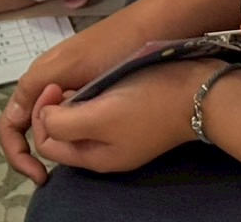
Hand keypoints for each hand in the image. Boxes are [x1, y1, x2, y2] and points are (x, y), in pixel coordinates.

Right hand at [0, 6, 163, 182]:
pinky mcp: (91, 82)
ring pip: (52, 119)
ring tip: (84, 149)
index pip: (10, 124)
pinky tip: (96, 132)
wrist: (156, 25)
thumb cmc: (114, 46)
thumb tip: (18, 118)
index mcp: (38, 78)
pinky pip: (73, 111)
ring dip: (60, 137)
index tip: (40, 175)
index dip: (17, 154)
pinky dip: (77, 127)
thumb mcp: (71, 66)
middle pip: (29, 123)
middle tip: (64, 166)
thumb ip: (38, 86)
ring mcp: (70, 80)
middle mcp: (49, 80)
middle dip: (41, 146)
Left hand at [30, 59, 220, 175]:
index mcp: (93, 157)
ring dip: (72, 102)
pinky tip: (98, 84)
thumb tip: (46, 119)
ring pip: (79, 122)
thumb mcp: (100, 116)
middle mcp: (103, 152)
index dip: (42, 115)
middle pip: (61, 134)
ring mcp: (119, 137)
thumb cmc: (148, 102)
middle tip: (64, 84)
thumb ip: (65, 123)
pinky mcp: (131, 121)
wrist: (198, 92)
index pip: (47, 142)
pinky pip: (99, 114)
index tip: (56, 88)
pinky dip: (91, 99)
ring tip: (80, 82)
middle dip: (55, 109)